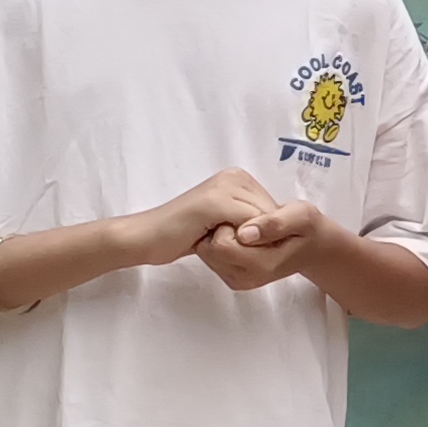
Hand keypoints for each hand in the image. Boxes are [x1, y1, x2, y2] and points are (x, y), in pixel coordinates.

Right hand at [121, 168, 276, 267]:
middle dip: (264, 237)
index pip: (274, 208)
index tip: (249, 247)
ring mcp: (225, 186)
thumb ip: (248, 221)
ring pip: (264, 220)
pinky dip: (245, 242)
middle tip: (238, 250)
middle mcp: (234, 176)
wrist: (147, 237)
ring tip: (226, 247)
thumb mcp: (224, 224)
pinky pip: (250, 225)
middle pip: (273, 213)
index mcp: (238, 178)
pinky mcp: (215, 202)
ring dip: (253, 242)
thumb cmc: (184, 235)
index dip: (269, 234)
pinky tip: (224, 248)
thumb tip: (280, 232)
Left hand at [195, 187, 335, 293]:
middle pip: (209, 251)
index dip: (227, 223)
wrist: (314, 249)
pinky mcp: (232, 278)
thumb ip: (275, 223)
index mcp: (263, 264)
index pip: (221, 244)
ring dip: (217, 237)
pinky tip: (238, 237)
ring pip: (206, 254)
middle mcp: (247, 277)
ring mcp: (238, 280)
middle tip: (242, 219)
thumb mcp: (301, 216)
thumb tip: (244, 233)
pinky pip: (210, 258)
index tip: (245, 214)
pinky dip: (219, 244)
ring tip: (242, 227)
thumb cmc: (308, 229)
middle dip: (219, 230)